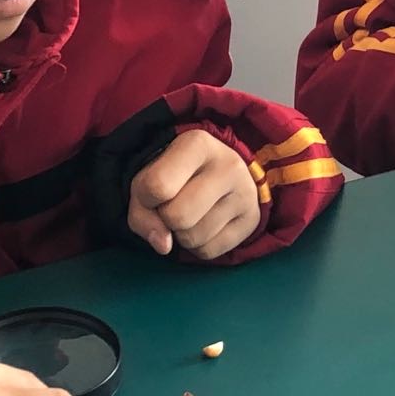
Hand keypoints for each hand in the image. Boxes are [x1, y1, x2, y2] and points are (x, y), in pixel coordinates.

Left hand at [126, 129, 260, 259]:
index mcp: (197, 144)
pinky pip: (209, 252)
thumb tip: (164, 245)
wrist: (218, 171)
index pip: (158, 186)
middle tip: (173, 205)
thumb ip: (142, 213)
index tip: (155, 192)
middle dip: (166, 220)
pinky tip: (204, 224)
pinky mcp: (252, 219)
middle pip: (178, 217)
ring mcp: (245, 192)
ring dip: (181, 235)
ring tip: (191, 213)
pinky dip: (198, 246)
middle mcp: (228, 164)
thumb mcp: (147, 181)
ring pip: (193, 238)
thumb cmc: (174, 175)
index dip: (145, 199)